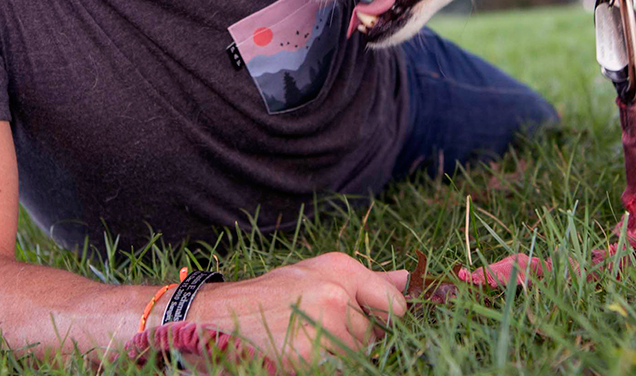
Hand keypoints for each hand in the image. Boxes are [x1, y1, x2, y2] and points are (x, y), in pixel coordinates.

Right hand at [187, 252, 407, 370]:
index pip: (395, 305)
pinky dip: (325, 363)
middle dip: (357, 335)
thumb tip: (408, 279)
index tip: (375, 321)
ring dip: (340, 351)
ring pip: (357, 353)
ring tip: (309, 335)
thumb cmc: (279, 292)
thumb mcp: (323, 273)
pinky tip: (303, 350)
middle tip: (323, 324)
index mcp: (343, 269)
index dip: (389, 318)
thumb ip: (369, 280)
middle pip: (374, 333)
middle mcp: (337, 294)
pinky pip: (338, 367)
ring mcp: (323, 326)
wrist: (226, 312)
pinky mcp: (309, 356)